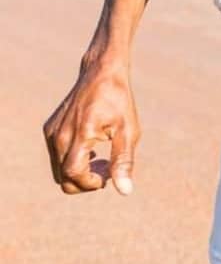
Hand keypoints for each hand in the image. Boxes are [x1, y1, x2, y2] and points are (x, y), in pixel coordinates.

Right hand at [43, 59, 139, 195]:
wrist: (100, 72)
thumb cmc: (118, 100)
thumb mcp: (128, 130)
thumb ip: (124, 161)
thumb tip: (125, 191)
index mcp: (78, 134)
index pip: (74, 174)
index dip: (91, 183)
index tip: (108, 176)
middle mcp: (58, 135)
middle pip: (64, 179)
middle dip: (86, 183)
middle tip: (108, 169)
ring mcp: (51, 132)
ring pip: (59, 171)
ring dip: (79, 174)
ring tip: (102, 159)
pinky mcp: (49, 130)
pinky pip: (57, 158)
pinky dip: (72, 162)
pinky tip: (92, 150)